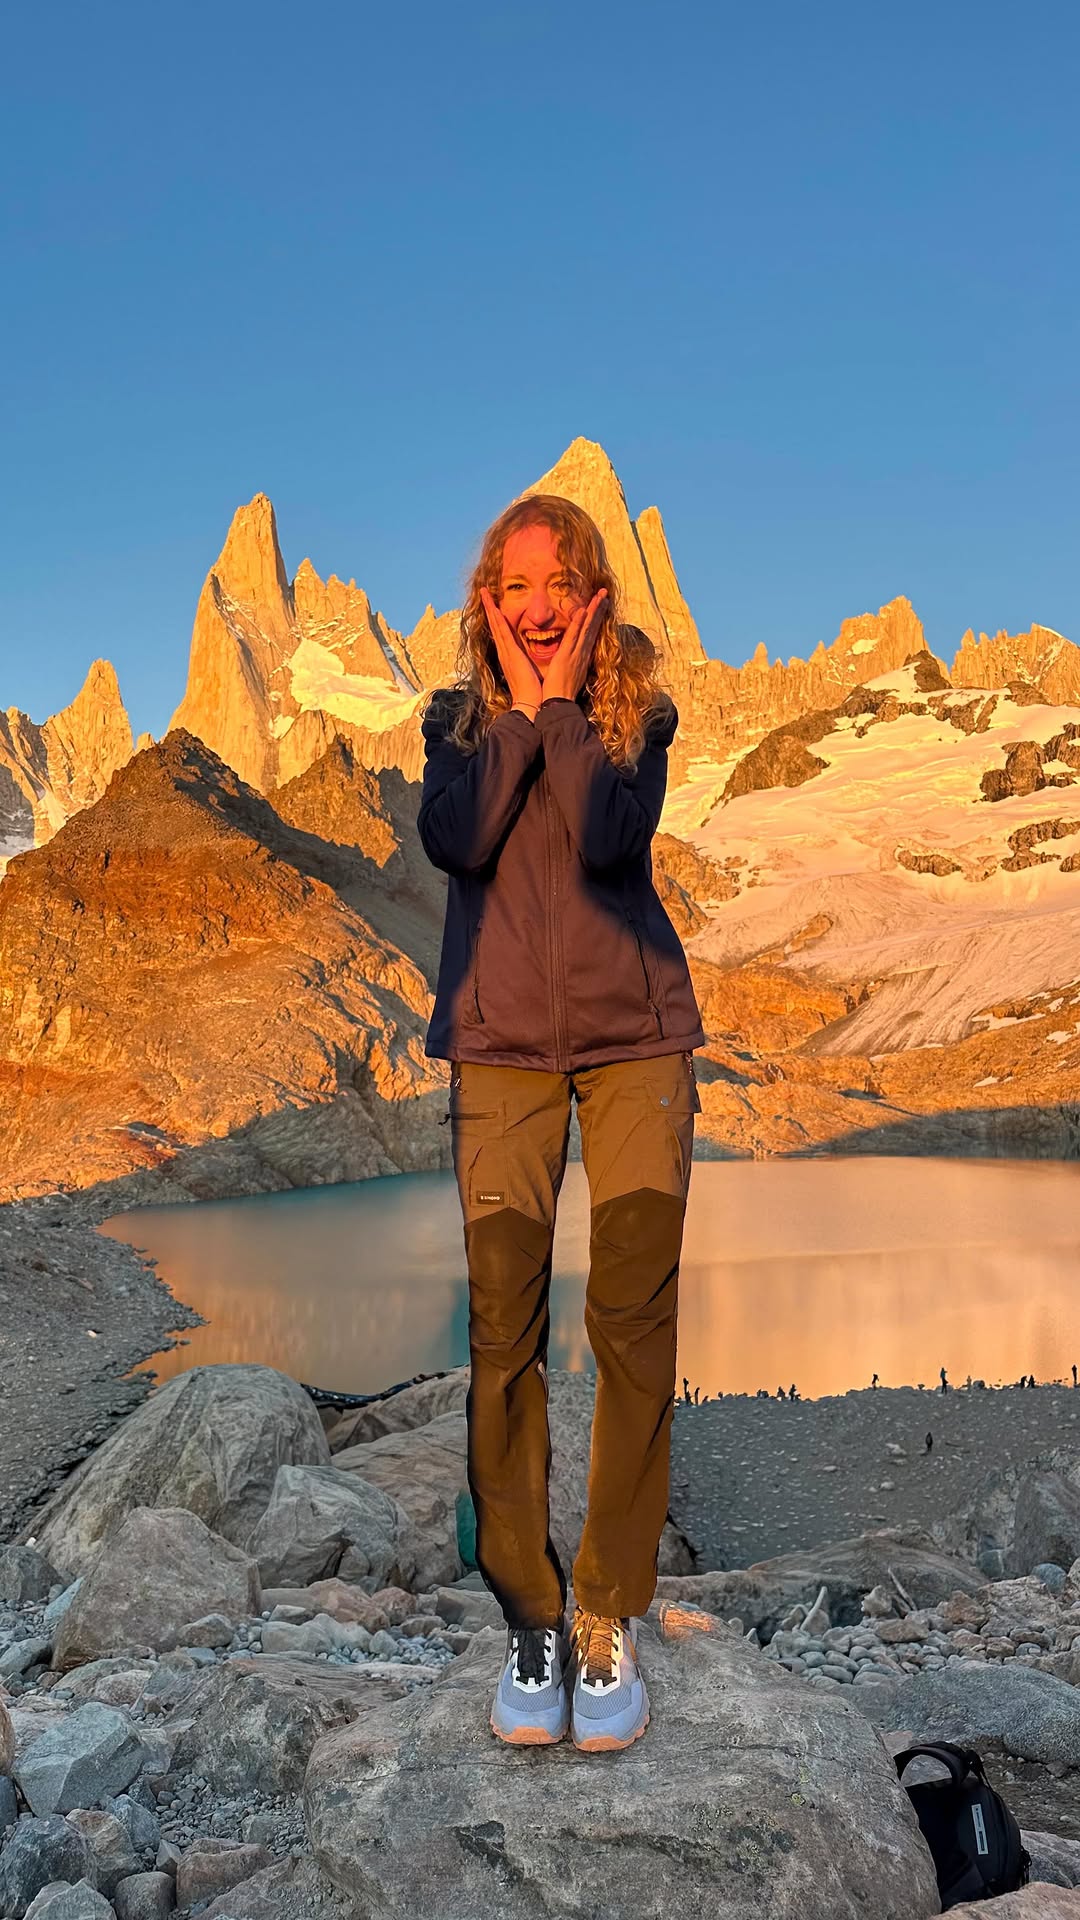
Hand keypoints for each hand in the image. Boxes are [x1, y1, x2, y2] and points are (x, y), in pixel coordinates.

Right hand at [480, 587, 542, 707]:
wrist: (531, 704)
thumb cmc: (534, 691)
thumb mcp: (531, 671)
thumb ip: (529, 662)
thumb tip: (532, 659)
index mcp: (510, 656)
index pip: (501, 632)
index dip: (496, 617)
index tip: (493, 604)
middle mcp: (504, 652)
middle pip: (494, 625)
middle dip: (489, 607)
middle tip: (483, 591)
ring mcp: (505, 652)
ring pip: (495, 624)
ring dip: (489, 607)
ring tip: (484, 592)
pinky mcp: (510, 653)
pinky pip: (502, 631)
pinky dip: (496, 618)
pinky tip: (493, 606)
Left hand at [538, 590, 607, 701]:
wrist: (557, 705)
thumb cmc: (559, 693)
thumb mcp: (567, 674)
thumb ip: (569, 663)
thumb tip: (569, 656)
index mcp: (581, 657)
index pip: (590, 633)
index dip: (596, 618)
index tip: (600, 604)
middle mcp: (582, 654)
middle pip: (593, 627)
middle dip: (599, 609)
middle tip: (604, 593)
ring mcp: (576, 655)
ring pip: (587, 628)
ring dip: (593, 611)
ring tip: (600, 596)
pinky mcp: (566, 657)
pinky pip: (574, 637)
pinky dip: (579, 624)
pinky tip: (583, 611)